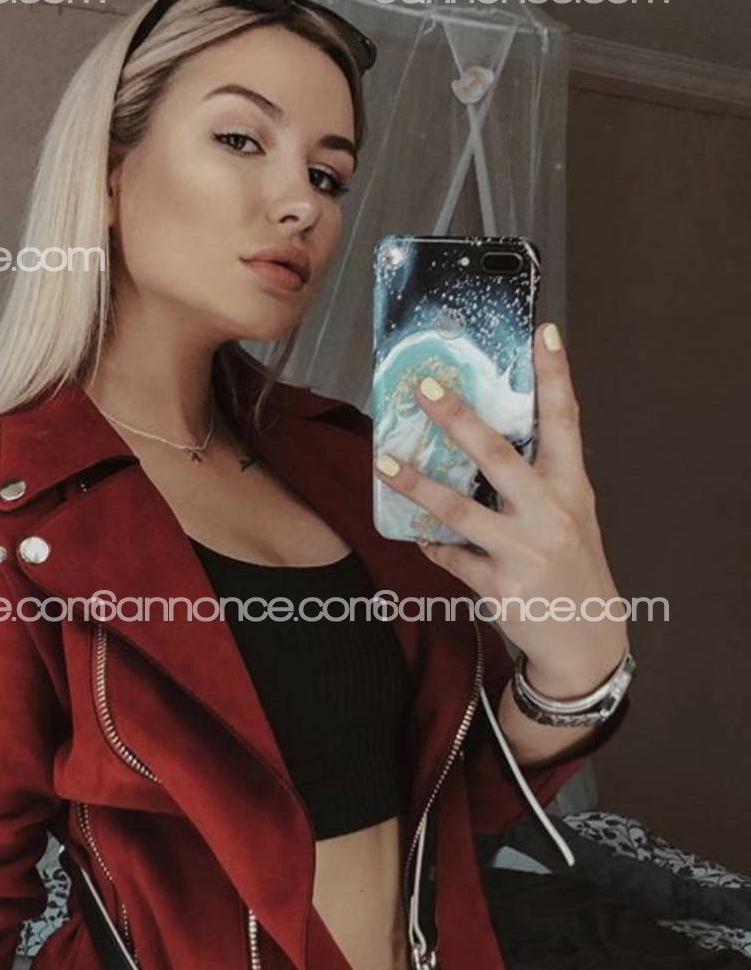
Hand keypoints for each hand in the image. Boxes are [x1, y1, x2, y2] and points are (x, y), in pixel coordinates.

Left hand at [373, 321, 628, 697]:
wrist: (586, 638)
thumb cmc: (573, 567)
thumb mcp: (571, 515)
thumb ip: (538, 479)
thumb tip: (486, 439)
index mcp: (571, 487)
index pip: (565, 421)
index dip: (555, 375)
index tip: (543, 331)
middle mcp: (550, 513)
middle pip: (499, 457)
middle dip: (460, 419)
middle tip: (427, 387)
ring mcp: (523, 551)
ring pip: (461, 511)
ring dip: (418, 485)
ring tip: (384, 462)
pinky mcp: (499, 586)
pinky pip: (452, 558)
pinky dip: (433, 546)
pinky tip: (418, 537)